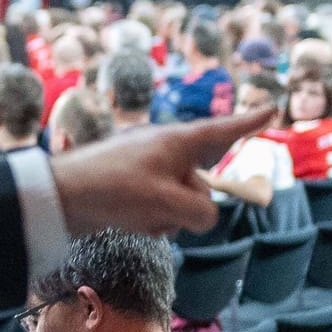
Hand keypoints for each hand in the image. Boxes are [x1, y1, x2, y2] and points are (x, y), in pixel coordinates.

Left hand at [49, 107, 275, 235]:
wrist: (60, 197)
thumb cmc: (114, 190)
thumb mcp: (167, 204)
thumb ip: (199, 212)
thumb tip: (202, 217)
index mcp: (177, 140)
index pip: (223, 130)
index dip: (249, 122)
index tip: (271, 109)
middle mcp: (165, 150)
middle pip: (201, 185)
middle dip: (187, 207)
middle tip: (158, 210)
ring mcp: (148, 168)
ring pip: (180, 202)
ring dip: (166, 217)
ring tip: (139, 217)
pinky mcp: (132, 187)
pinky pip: (158, 208)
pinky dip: (151, 219)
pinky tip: (130, 222)